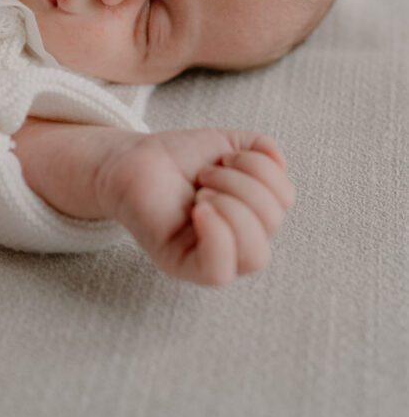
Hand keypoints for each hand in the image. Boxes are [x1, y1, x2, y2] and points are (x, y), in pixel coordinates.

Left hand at [98, 128, 294, 285]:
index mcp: (253, 212)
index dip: (260, 168)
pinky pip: (219, 271)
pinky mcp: (181, 265)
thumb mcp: (228, 144)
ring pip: (255, 255)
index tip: (223, 158)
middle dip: (241, 184)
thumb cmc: (179, 158)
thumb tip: (278, 163)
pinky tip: (198, 209)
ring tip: (199, 192)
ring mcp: (210, 256)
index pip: (283, 199)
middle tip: (205, 175)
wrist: (132, 158)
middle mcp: (238, 239)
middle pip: (272, 222)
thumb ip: (261, 149)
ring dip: (230, 205)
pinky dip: (217, 234)